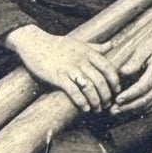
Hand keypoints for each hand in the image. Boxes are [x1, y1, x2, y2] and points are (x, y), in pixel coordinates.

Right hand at [5, 27, 121, 114]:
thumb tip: (112, 45)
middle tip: (108, 104)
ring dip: (96, 101)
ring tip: (98, 109)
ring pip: (89, 88)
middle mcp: (81, 60)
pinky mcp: (58, 76)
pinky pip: (74, 91)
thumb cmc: (57, 44)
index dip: (115, 81)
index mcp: (88, 52)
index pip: (108, 68)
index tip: (117, 90)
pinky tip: (86, 108)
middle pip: (100, 80)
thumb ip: (96, 46)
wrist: (34, 43)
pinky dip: (82, 101)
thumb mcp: (79, 43)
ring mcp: (69, 68)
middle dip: (106, 95)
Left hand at [112, 28, 151, 114]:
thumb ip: (135, 60)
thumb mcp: (147, 47)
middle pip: (146, 99)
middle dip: (129, 106)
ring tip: (118, 111)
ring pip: (150, 104)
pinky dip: (143, 109)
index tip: (117, 99)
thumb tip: (123, 72)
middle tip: (114, 110)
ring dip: (134, 109)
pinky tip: (132, 109)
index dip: (130, 94)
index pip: (144, 86)